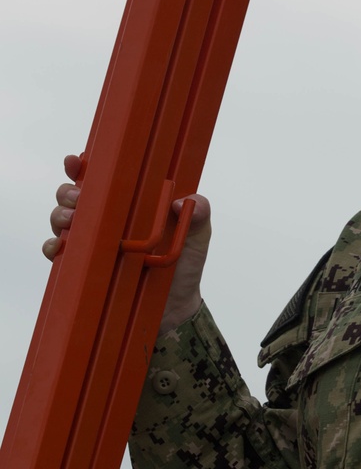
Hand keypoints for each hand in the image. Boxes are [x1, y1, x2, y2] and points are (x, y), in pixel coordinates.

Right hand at [43, 154, 211, 336]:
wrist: (176, 307)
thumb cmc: (185, 265)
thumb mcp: (198, 234)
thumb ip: (200, 212)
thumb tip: (184, 202)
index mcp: (128, 202)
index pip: (100, 178)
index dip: (81, 166)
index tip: (76, 162)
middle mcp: (107, 218)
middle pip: (74, 195)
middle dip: (68, 191)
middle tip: (79, 198)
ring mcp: (93, 242)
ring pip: (62, 219)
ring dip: (60, 215)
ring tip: (71, 219)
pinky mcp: (85, 266)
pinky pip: (58, 252)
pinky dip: (53, 247)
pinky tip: (60, 247)